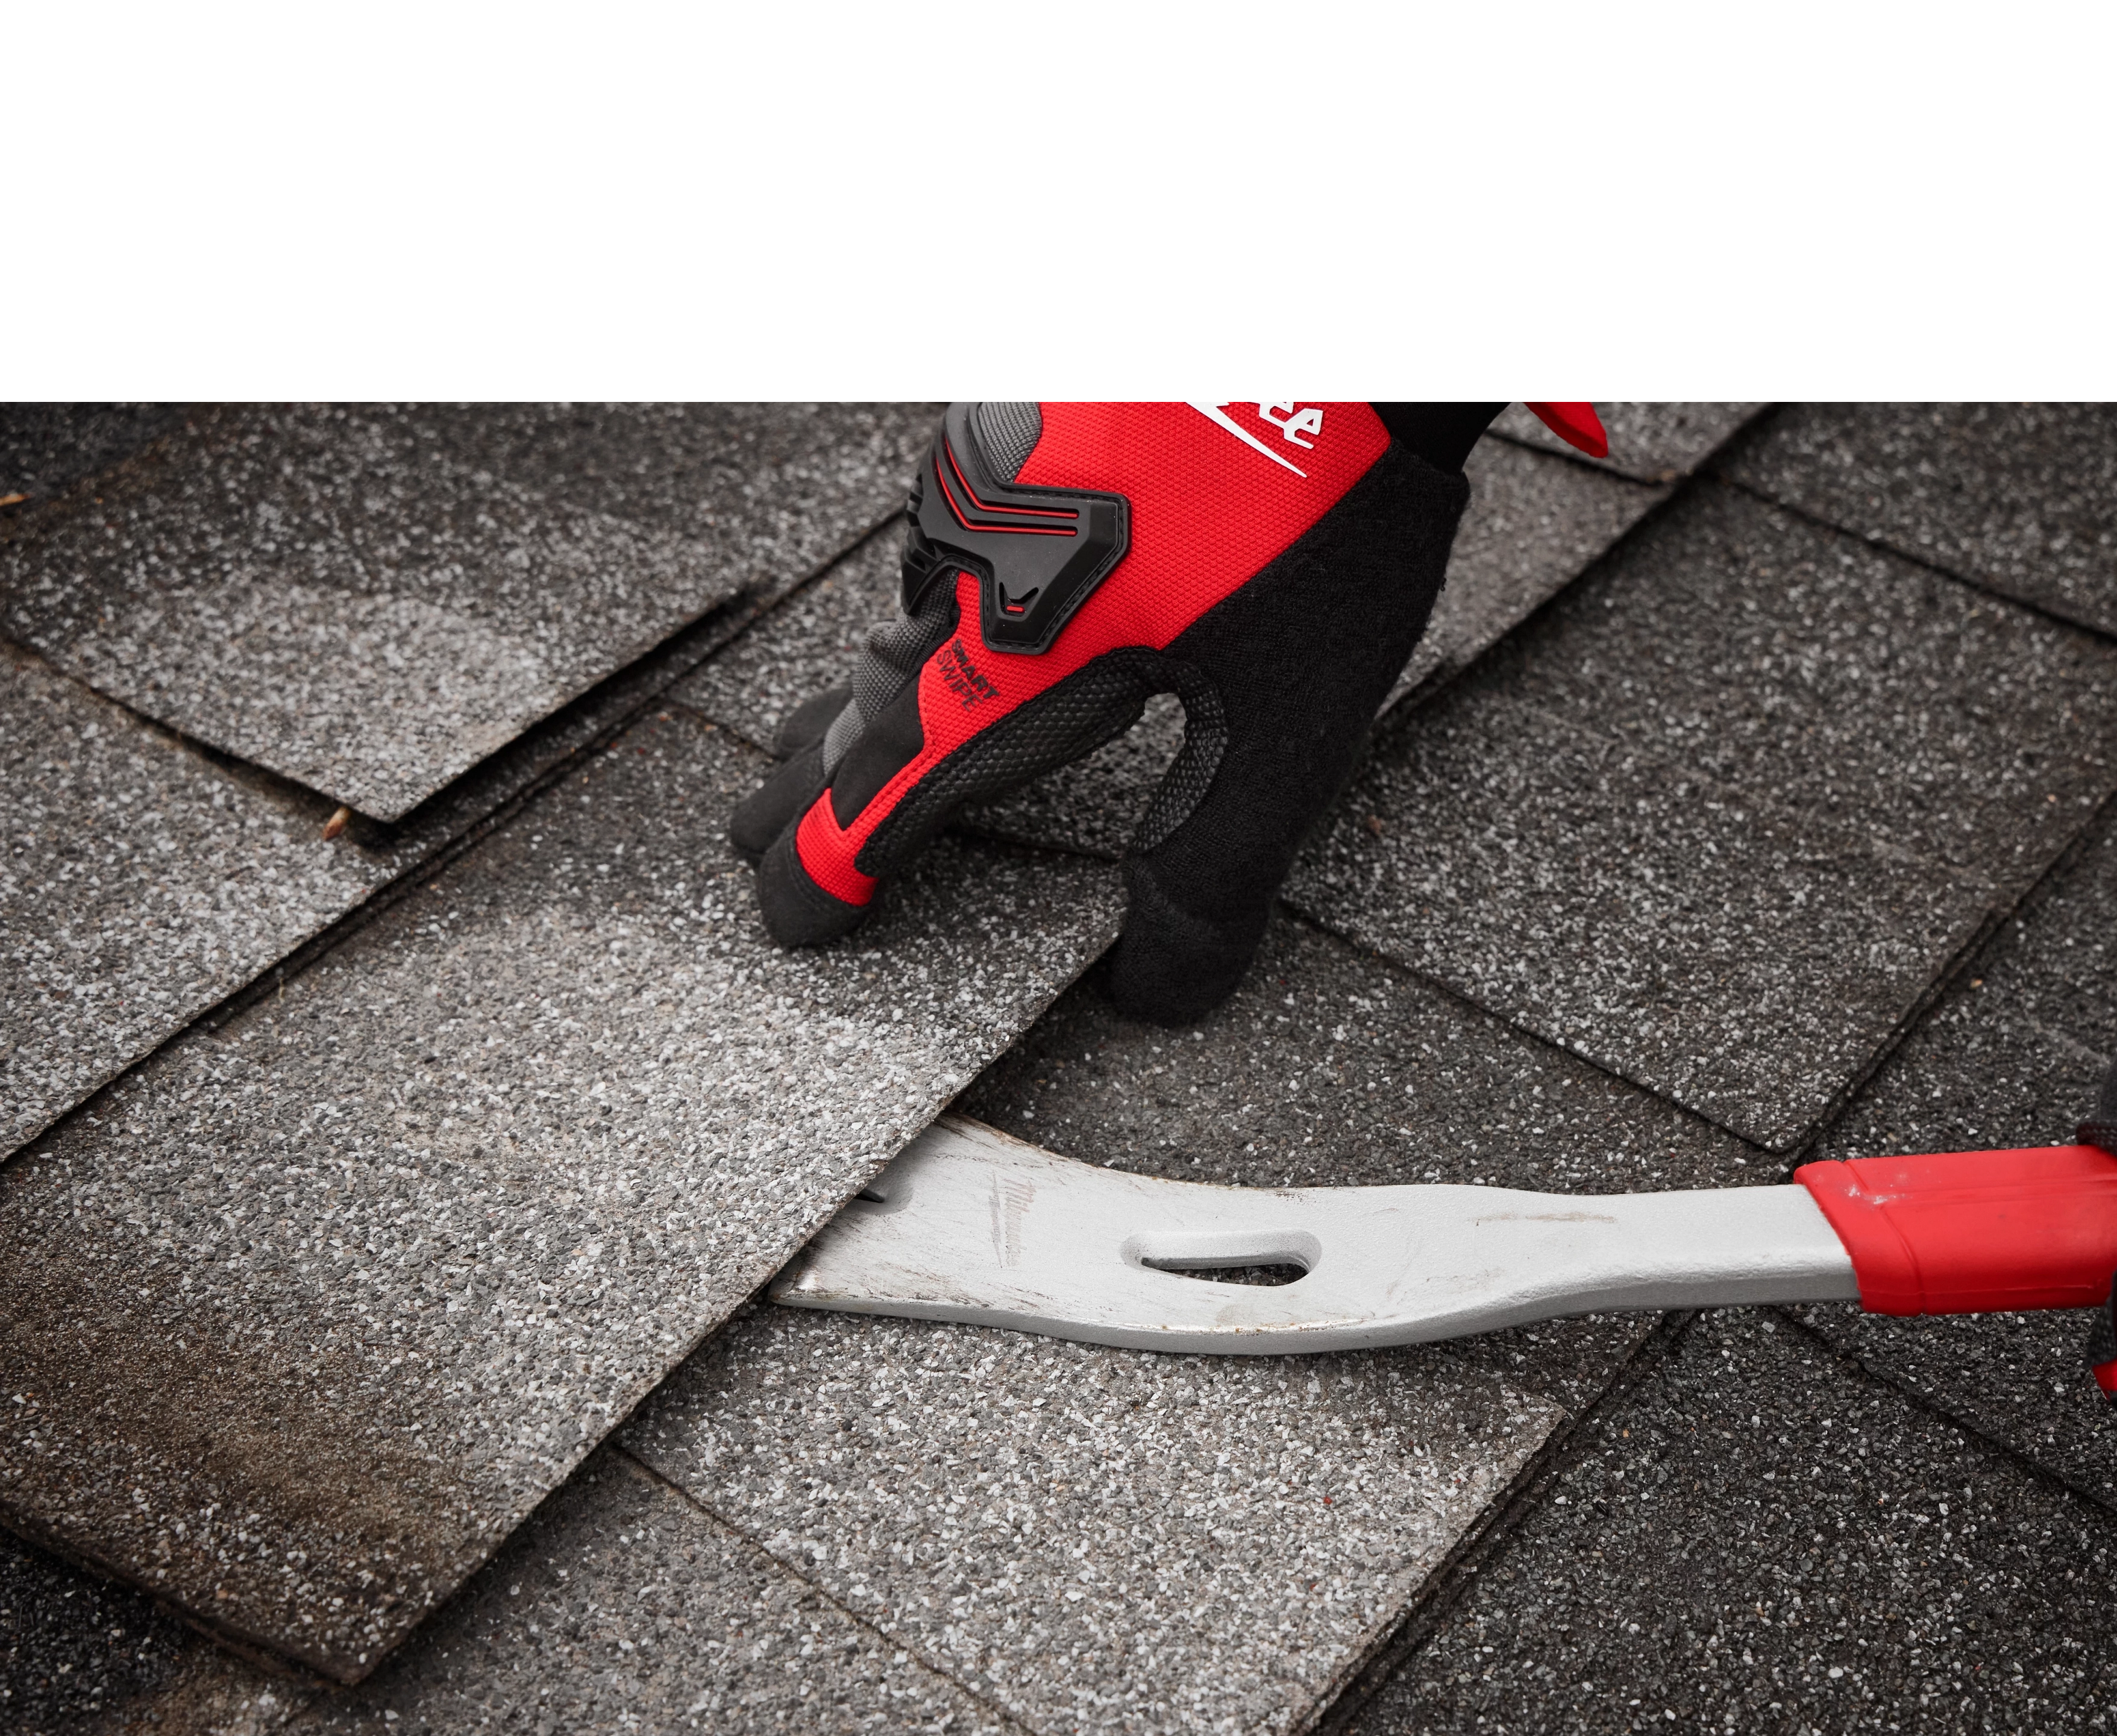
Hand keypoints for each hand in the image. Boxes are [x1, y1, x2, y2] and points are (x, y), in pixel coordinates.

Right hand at [727, 400, 1486, 1022]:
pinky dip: (921, 613)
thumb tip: (1155, 998)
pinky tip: (935, 618)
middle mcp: (974, 568)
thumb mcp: (1286, 724)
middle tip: (751, 839)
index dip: (830, 865)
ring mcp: (987, 483)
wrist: (1342, 332)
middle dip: (806, 786)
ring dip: (854, 696)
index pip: (888, 789)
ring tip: (814, 744)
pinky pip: (942, 552)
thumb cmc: (1319, 512)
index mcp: (1020, 655)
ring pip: (895, 620)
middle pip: (860, 702)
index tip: (786, 923)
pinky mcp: (1019, 428)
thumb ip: (1211, 866)